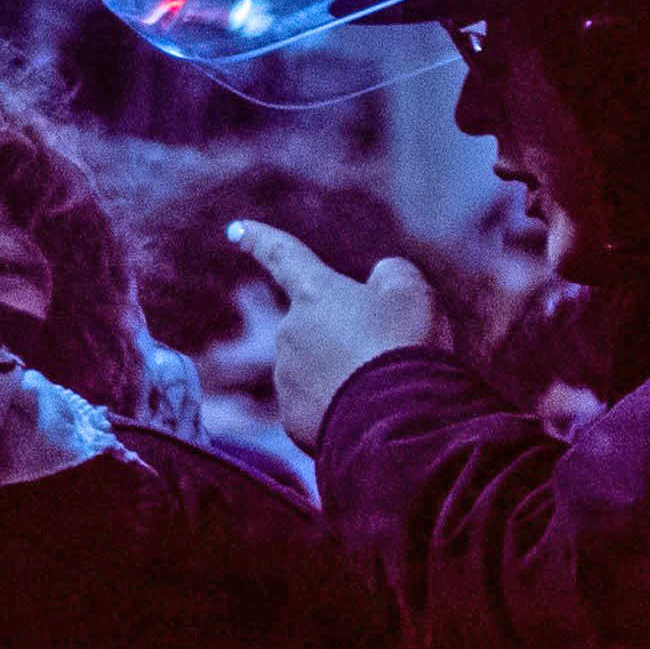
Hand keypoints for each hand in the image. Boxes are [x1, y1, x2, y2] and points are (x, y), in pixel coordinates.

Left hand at [223, 220, 436, 448]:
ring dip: (345, 373)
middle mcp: (290, 332)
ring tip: (384, 386)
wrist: (397, 417)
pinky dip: (339, 406)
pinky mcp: (292, 419)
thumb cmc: (405, 345)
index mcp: (315, 293)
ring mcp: (287, 378)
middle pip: (318, 327)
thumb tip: (377, 280)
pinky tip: (368, 413)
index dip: (262, 240)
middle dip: (346, 336)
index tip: (236, 229)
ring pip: (317, 368)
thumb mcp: (413, 293)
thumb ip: (391, 275)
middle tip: (389, 351)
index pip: (285, 257)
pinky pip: (316, 406)